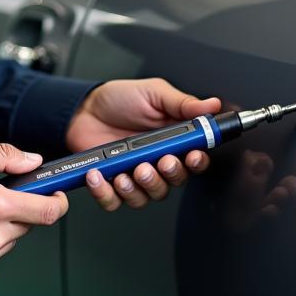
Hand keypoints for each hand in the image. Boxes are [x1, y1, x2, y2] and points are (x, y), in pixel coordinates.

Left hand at [65, 78, 219, 212]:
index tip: (191, 156)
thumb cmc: (118, 99)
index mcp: (172, 140)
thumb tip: (212, 105)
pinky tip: (100, 176)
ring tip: (126, 172)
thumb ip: (183, 103)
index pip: (194, 160)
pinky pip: (115, 201)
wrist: (82, 107)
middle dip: (168, 175)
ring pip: (147, 196)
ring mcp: (134, 174)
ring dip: (138, 188)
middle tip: (158, 162)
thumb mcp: (153, 93)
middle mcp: (156, 161)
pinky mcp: (112, 184)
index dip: (196, 162)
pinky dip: (107, 193)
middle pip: (174, 182)